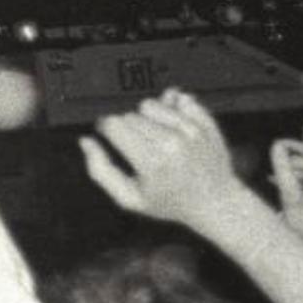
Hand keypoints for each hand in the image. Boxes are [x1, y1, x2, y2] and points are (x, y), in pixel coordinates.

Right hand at [80, 90, 255, 235]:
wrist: (216, 202)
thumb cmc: (171, 202)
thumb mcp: (130, 199)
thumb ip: (100, 171)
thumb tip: (86, 142)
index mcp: (151, 162)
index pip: (113, 124)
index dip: (106, 129)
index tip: (109, 136)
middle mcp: (172, 143)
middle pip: (130, 114)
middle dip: (128, 127)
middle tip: (139, 147)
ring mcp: (191, 131)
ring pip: (151, 104)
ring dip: (148, 117)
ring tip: (156, 137)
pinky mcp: (204, 123)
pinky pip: (177, 99)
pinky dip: (172, 110)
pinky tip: (174, 128)